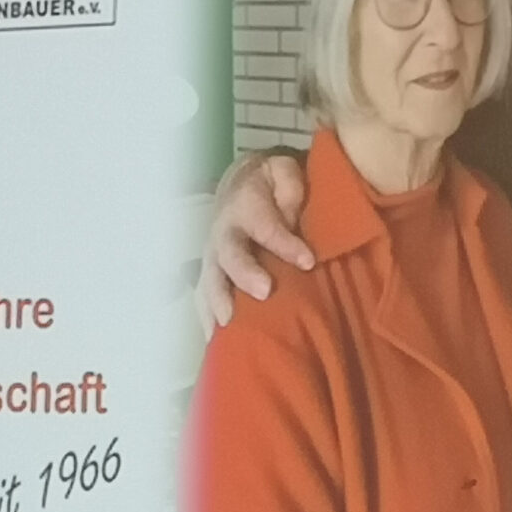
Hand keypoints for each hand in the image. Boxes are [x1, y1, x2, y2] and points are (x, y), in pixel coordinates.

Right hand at [194, 150, 313, 328]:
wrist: (239, 184)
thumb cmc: (270, 183)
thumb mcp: (283, 171)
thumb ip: (290, 186)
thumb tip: (291, 214)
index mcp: (245, 205)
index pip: (265, 225)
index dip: (284, 243)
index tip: (308, 261)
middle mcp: (224, 231)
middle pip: (230, 253)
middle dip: (245, 273)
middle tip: (264, 291)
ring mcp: (213, 254)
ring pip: (210, 277)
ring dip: (218, 301)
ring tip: (229, 324)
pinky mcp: (210, 272)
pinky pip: (202, 296)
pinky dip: (206, 317)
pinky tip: (214, 340)